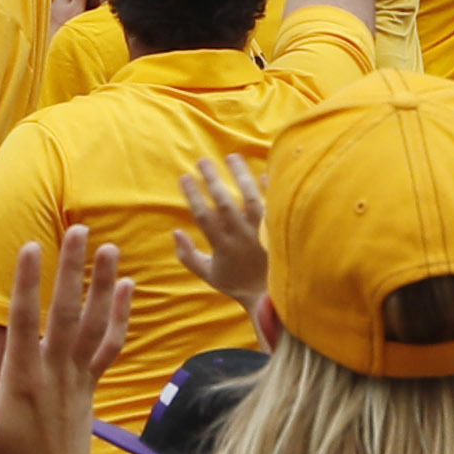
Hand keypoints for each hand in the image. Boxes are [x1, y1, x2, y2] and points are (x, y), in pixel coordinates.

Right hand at [170, 151, 268, 303]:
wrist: (270, 296)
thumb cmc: (237, 283)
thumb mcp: (208, 274)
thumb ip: (188, 255)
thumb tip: (175, 232)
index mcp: (222, 246)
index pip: (203, 216)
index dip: (192, 195)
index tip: (184, 177)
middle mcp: (240, 236)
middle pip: (224, 202)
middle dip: (212, 179)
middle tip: (202, 160)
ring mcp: (261, 232)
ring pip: (250, 198)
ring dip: (240, 175)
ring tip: (232, 157)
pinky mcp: (278, 230)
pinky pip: (275, 205)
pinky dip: (271, 189)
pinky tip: (264, 173)